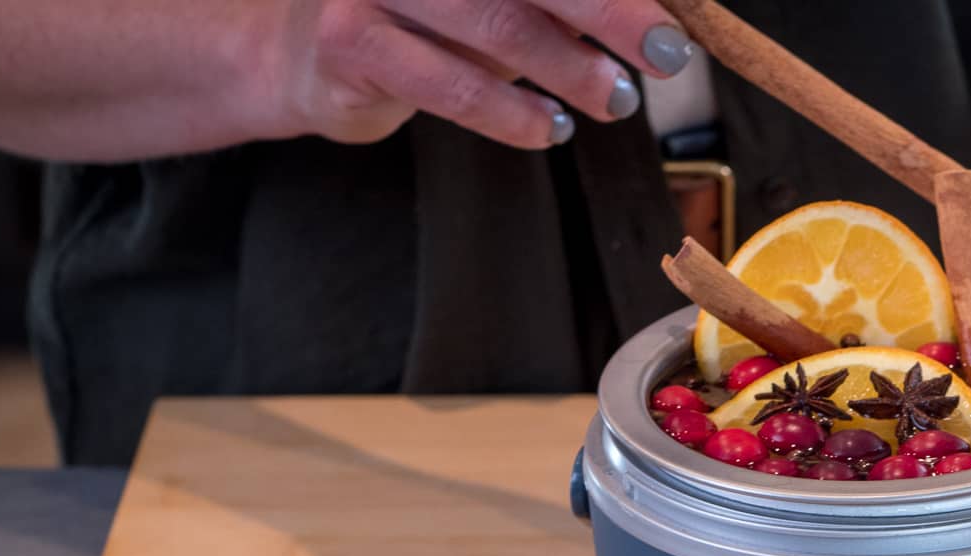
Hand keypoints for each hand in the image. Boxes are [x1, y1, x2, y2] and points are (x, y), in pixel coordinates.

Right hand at [267, 0, 697, 149]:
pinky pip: (451, 86)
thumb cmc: (418, 20)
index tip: (672, 15)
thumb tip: (654, 15)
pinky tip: (549, 129)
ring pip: (496, 25)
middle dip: (610, 12)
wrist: (298, 55)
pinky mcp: (351, 43)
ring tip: (614, 99)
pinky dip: (512, 113)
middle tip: (665, 53)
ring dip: (569, 69)